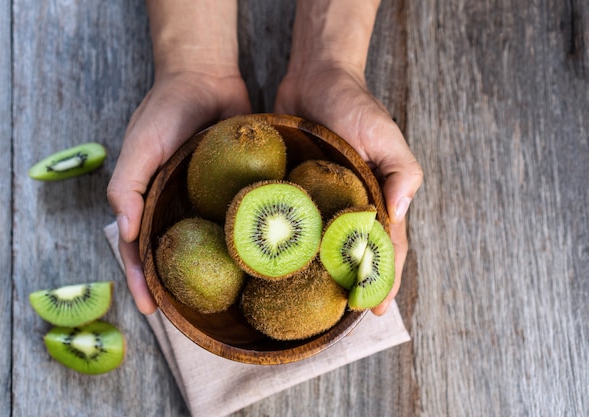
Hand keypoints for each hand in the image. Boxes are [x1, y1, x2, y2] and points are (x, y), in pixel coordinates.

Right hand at [107, 71, 249, 313]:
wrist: (208, 76)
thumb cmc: (166, 109)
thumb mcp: (140, 144)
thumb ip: (127, 185)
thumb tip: (125, 232)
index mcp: (148, 202)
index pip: (138, 250)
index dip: (142, 281)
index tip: (153, 312)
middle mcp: (176, 206)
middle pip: (174, 256)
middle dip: (178, 287)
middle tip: (191, 318)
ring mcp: (206, 201)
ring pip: (209, 244)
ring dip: (214, 271)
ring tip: (228, 301)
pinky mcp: (235, 190)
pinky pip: (239, 220)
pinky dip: (244, 241)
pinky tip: (258, 261)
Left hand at [275, 65, 422, 315]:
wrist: (316, 76)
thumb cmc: (354, 104)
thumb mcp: (384, 135)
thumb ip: (401, 172)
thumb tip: (397, 216)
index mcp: (378, 198)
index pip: (385, 249)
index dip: (383, 280)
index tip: (373, 311)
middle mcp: (351, 205)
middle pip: (355, 256)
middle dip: (353, 286)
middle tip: (342, 316)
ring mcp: (322, 201)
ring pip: (324, 246)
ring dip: (323, 273)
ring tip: (311, 303)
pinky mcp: (296, 190)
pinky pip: (293, 223)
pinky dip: (292, 245)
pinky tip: (279, 264)